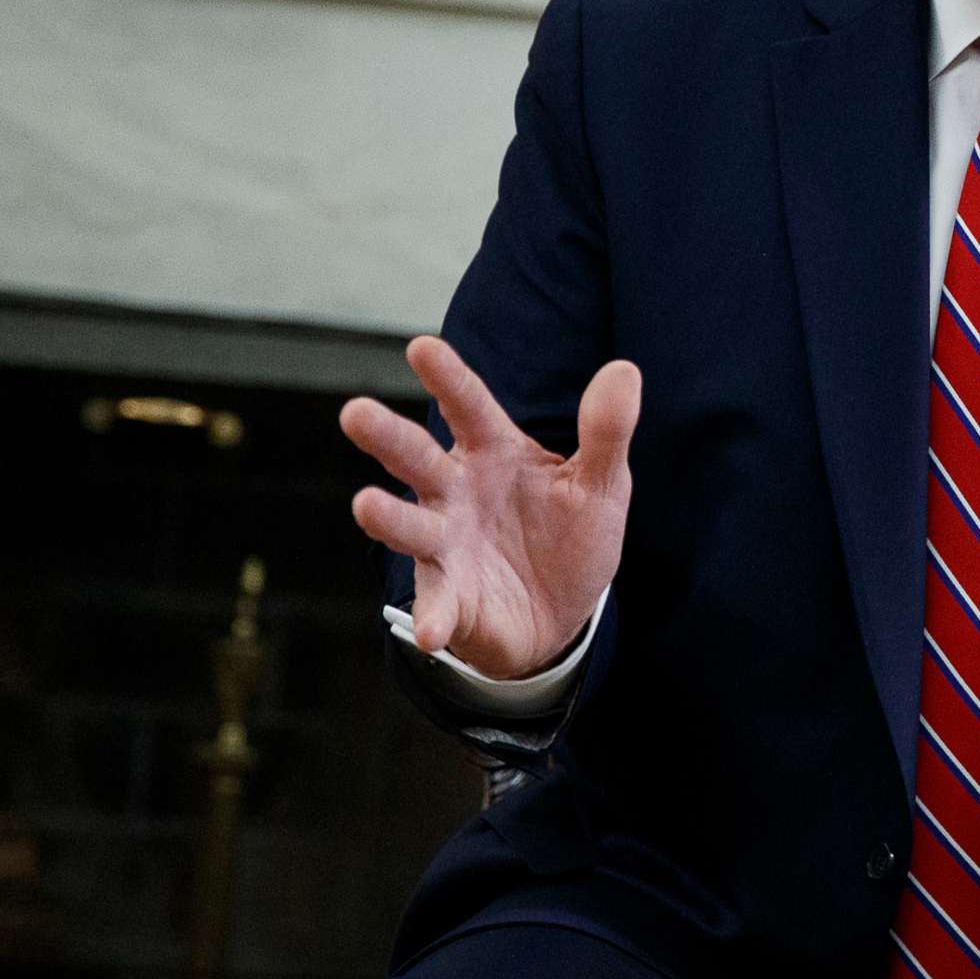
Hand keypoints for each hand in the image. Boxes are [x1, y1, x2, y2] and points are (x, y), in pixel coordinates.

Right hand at [342, 335, 640, 679]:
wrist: (562, 613)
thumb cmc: (569, 535)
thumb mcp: (600, 484)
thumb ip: (606, 431)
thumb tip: (624, 370)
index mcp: (493, 452)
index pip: (468, 407)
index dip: (447, 378)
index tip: (421, 346)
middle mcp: (456, 492)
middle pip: (415, 458)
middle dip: (385, 436)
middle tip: (355, 412)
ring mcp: (446, 544)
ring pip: (409, 526)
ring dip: (388, 517)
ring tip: (366, 505)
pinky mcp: (450, 597)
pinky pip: (438, 605)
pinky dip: (433, 616)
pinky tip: (432, 631)